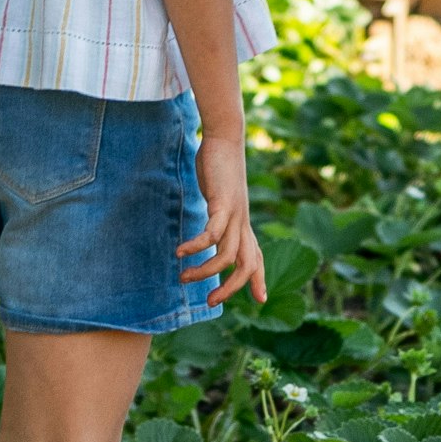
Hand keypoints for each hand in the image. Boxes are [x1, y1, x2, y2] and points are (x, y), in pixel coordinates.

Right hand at [179, 126, 265, 309]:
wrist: (225, 139)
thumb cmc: (219, 169)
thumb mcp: (220, 199)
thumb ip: (218, 216)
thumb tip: (211, 227)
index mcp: (243, 224)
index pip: (257, 257)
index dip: (260, 279)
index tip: (260, 299)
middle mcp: (243, 223)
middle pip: (247, 265)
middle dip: (231, 287)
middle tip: (210, 301)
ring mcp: (235, 214)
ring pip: (228, 254)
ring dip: (205, 270)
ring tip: (184, 276)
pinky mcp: (223, 203)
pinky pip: (212, 233)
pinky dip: (196, 245)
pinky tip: (180, 252)